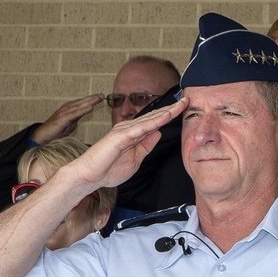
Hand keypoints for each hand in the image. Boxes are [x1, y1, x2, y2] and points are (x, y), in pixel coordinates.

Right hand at [30, 94, 104, 144]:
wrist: (43, 136)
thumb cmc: (57, 130)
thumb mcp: (71, 122)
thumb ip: (78, 116)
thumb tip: (85, 112)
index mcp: (69, 108)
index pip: (82, 102)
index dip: (91, 99)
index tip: (101, 96)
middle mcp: (66, 108)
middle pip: (81, 102)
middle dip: (92, 98)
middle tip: (102, 95)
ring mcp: (63, 113)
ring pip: (78, 106)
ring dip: (89, 101)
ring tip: (98, 98)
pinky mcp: (62, 119)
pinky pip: (74, 114)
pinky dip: (82, 110)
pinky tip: (89, 107)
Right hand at [63, 97, 187, 191]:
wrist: (90, 177)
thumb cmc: (109, 169)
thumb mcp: (136, 158)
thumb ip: (146, 145)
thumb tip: (158, 132)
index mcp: (134, 134)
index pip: (155, 122)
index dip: (170, 115)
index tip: (184, 108)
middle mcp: (130, 128)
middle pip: (155, 116)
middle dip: (172, 108)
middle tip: (188, 99)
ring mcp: (125, 130)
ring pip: (151, 119)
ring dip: (167, 111)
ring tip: (182, 104)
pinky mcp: (120, 136)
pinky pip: (142, 127)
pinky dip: (155, 121)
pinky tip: (167, 116)